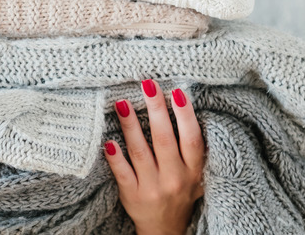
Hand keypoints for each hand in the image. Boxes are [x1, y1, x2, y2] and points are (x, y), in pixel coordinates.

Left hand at [104, 80, 204, 234]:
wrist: (165, 229)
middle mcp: (174, 179)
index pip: (192, 139)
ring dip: (130, 126)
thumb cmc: (181, 191)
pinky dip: (115, 157)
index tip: (177, 92)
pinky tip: (108, 140)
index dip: (186, 116)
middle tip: (148, 85)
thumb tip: (181, 104)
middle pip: (164, 140)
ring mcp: (152, 187)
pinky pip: (122, 172)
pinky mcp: (132, 195)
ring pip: (140, 152)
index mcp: (193, 171)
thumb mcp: (195, 173)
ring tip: (122, 103)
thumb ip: (192, 147)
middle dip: (156, 110)